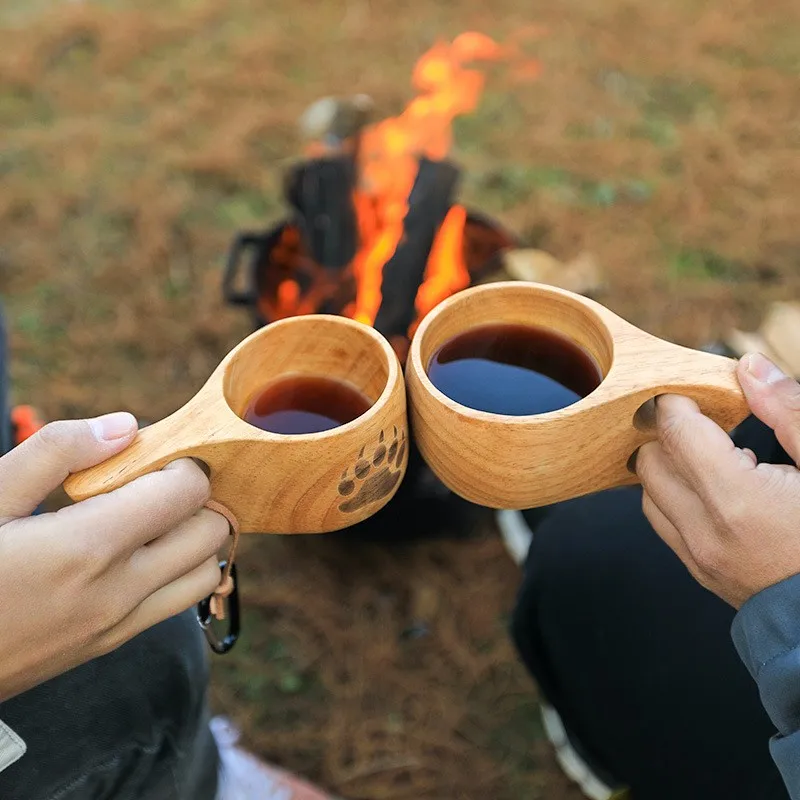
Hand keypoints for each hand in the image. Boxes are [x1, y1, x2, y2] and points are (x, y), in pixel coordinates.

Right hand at [0, 413, 228, 699]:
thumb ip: (56, 452)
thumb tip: (127, 426)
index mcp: (86, 547)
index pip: (187, 493)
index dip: (179, 462)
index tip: (151, 456)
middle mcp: (117, 592)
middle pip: (211, 530)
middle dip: (196, 496)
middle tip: (154, 482)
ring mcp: (118, 625)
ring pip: (206, 572)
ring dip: (195, 536)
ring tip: (150, 515)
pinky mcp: (110, 644)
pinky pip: (178, 603)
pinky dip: (181, 570)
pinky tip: (136, 550)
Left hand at [636, 352, 799, 608]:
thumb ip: (788, 412)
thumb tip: (749, 369)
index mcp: (739, 501)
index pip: (677, 432)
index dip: (678, 403)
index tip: (691, 391)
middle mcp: (706, 532)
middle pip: (650, 460)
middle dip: (669, 433)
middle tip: (704, 420)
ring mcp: (699, 558)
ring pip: (648, 493)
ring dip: (668, 466)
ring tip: (712, 455)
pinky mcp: (700, 572)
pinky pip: (663, 523)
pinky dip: (673, 496)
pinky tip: (712, 488)